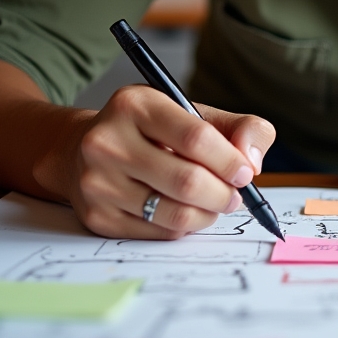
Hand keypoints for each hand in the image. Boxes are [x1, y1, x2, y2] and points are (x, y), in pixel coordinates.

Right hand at [58, 85, 275, 239]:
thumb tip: (252, 163)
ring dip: (208, 214)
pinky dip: (184, 226)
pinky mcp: (97, 216)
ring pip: (175, 214)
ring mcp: (98, 182)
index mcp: (135, 104)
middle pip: (187, 181)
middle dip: (224, 194)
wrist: (85, 148)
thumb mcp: (193, 112)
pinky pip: (160, 232)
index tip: (246, 173)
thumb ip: (239, 127)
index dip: (230, 161)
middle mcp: (108, 141)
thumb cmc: (152, 130)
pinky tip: (185, 210)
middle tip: (236, 196)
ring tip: (215, 204)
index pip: (195, 137)